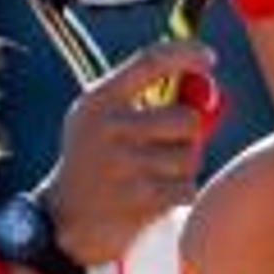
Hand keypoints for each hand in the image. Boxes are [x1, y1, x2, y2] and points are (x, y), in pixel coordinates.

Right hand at [37, 41, 214, 267]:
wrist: (65, 220)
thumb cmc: (94, 162)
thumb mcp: (102, 121)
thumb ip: (145, 99)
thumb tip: (205, 89)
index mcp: (99, 101)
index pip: (150, 60)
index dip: (186, 53)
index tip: (208, 58)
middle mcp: (110, 127)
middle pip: (186, 118)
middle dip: (188, 134)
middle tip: (169, 145)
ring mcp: (125, 164)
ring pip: (190, 156)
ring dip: (182, 168)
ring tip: (154, 175)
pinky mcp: (140, 198)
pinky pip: (186, 187)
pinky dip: (178, 194)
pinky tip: (153, 197)